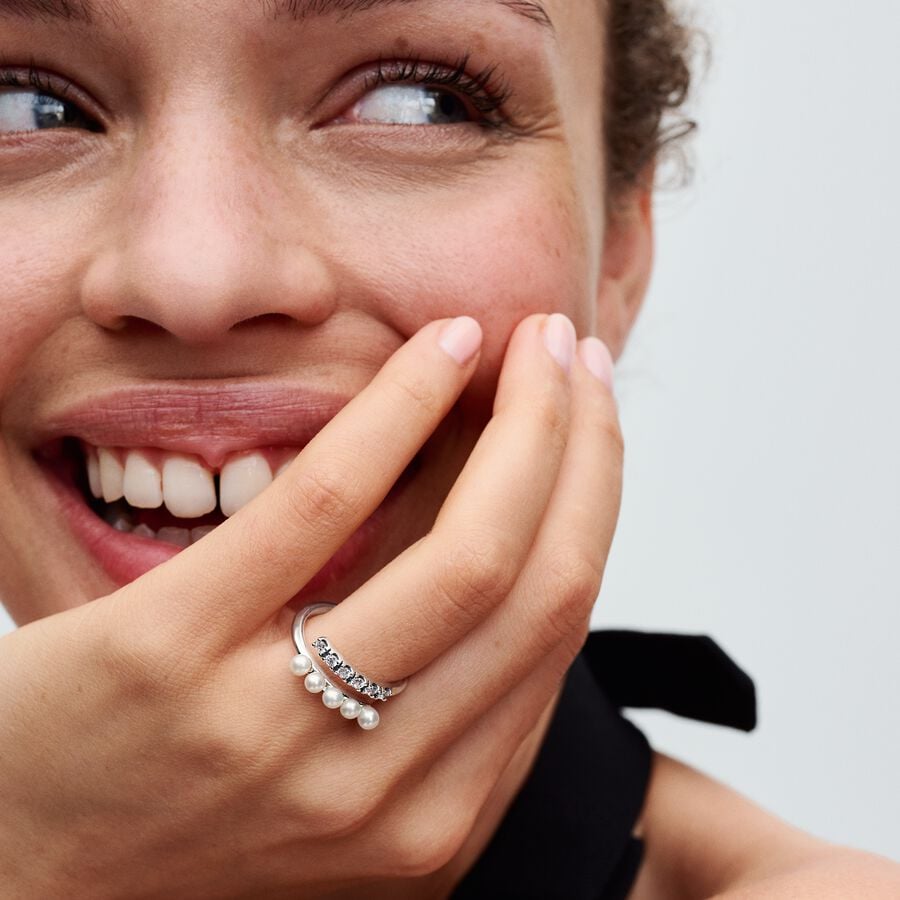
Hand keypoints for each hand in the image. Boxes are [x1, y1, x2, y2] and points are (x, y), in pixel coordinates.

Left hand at [0, 313, 621, 897]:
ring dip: (527, 423)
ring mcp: (275, 725)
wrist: (20, 874)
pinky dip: (402, 407)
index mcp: (431, 822)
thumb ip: (435, 699)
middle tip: (577, 358)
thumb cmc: (187, 813)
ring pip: (467, 553)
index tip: (593, 421)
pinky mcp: (173, 651)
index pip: (557, 633)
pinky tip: (440, 347)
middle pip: (540, 587)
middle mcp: (376, 792)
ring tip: (534, 343)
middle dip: (585, 449)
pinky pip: (326, 504)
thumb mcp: (346, 787)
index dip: (595, 503)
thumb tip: (515, 552)